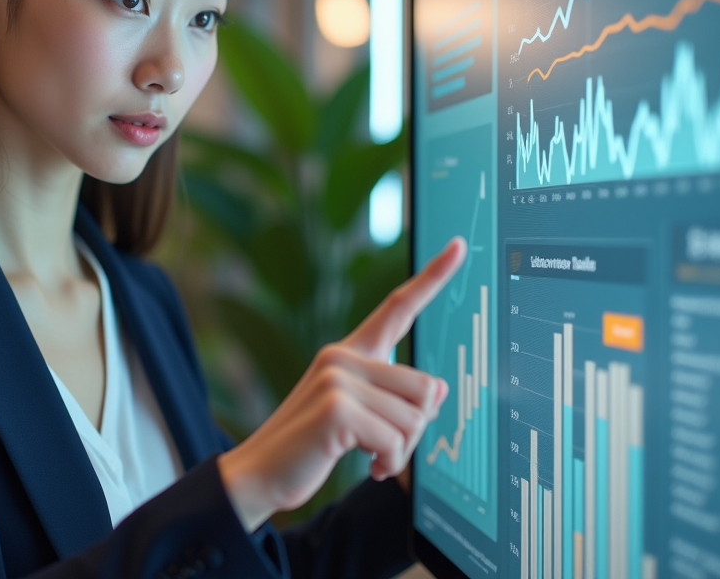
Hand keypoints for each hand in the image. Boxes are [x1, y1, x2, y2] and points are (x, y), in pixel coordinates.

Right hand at [218, 237, 466, 530]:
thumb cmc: (309, 447)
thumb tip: (440, 391)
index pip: (398, 307)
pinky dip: (388, 462)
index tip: (459, 246)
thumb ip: (394, 399)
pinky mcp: (336, 407)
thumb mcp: (358, 418)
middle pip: (425, 387)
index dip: (433, 276)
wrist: (259, 473)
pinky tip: (368, 466)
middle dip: (415, 430)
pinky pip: (395, 439)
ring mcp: (338, 378)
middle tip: (385, 449)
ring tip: (371, 458)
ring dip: (401, 451)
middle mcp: (343, 356)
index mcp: (349, 352)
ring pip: (415, 418)